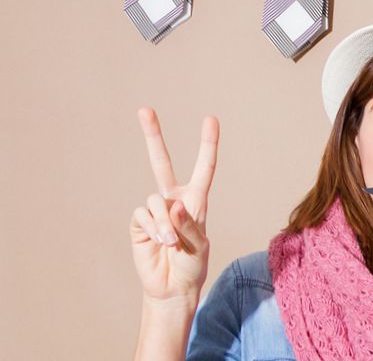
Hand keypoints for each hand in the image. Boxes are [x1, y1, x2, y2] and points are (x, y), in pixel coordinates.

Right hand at [129, 107, 218, 302]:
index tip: (210, 119)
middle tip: (144, 109)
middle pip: (161, 163)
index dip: (207, 144)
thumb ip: (188, 224)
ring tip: (172, 243)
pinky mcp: (139, 222)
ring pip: (155, 201)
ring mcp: (155, 210)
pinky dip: (153, 228)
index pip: (204, 168)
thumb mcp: (199, 245)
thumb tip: (173, 205)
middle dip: (153, 136)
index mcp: (196, 200)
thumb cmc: (192, 265)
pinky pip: (143, 214)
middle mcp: (174, 200)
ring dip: (165, 223)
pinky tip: (159, 242)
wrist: (172, 287)